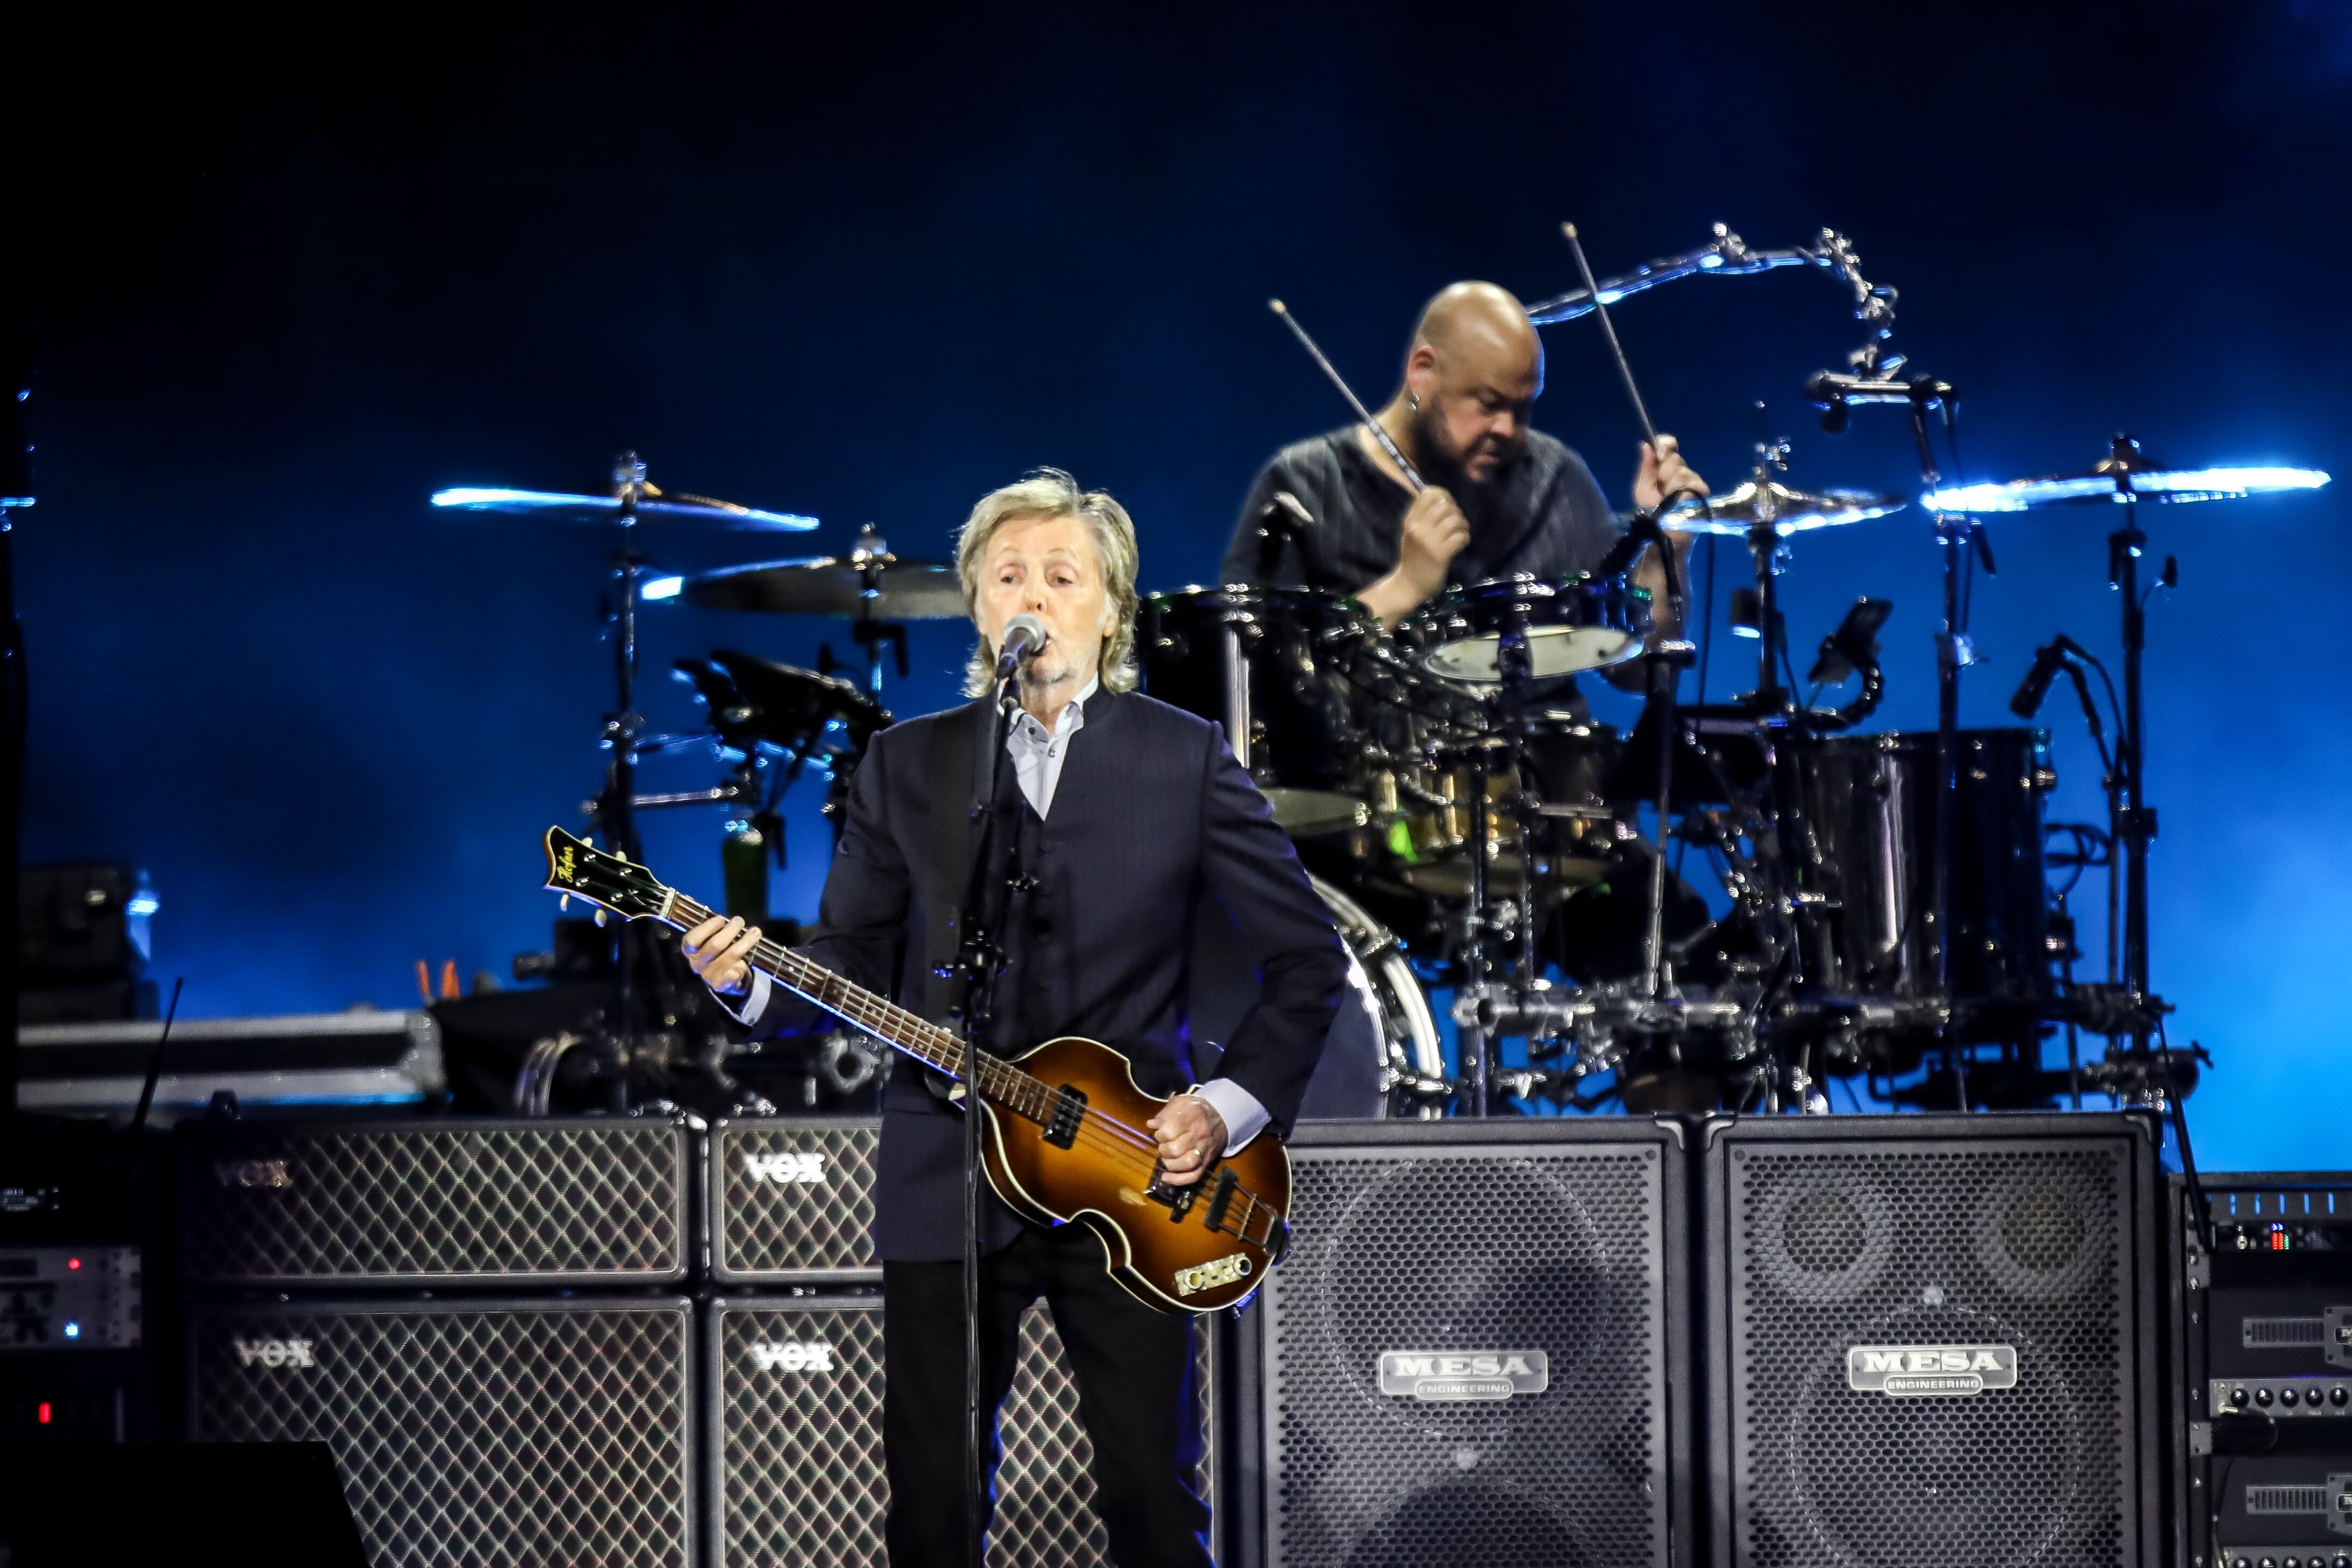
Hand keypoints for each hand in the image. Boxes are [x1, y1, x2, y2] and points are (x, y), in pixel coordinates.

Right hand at [682, 914, 762, 997]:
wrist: (726, 978)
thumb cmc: (719, 952)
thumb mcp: (713, 939)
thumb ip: (717, 930)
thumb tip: (731, 920)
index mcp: (691, 951)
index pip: (692, 940)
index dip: (707, 928)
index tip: (721, 919)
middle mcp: (697, 963)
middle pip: (714, 945)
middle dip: (730, 931)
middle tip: (740, 921)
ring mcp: (708, 975)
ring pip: (729, 956)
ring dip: (745, 942)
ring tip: (755, 932)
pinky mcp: (720, 985)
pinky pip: (732, 976)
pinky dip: (740, 969)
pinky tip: (746, 963)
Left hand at [1146, 1094, 1228, 1188]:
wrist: (1221, 1117)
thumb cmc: (1195, 1110)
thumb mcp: (1180, 1103)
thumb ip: (1164, 1113)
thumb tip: (1151, 1124)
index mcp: (1192, 1116)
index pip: (1170, 1131)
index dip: (1160, 1134)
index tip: (1159, 1133)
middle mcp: (1200, 1134)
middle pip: (1176, 1149)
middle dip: (1163, 1149)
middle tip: (1163, 1145)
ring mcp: (1204, 1150)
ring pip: (1187, 1164)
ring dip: (1170, 1164)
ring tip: (1166, 1158)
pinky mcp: (1206, 1163)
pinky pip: (1194, 1176)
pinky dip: (1178, 1180)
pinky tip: (1166, 1177)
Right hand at [1359, 486, 1471, 628]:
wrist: (1408, 586)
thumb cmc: (1412, 559)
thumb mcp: (1411, 534)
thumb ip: (1422, 517)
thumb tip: (1443, 500)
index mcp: (1410, 520)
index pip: (1428, 494)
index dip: (1444, 495)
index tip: (1448, 506)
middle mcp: (1418, 527)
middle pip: (1445, 505)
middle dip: (1456, 512)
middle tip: (1457, 524)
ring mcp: (1429, 541)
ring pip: (1455, 519)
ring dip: (1463, 525)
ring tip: (1460, 533)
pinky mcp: (1440, 554)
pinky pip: (1461, 536)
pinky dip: (1465, 538)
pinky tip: (1461, 544)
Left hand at [1633, 433, 1708, 512]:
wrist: (1662, 530)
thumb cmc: (1650, 511)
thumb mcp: (1643, 489)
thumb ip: (1645, 468)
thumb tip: (1645, 444)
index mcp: (1663, 467)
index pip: (1668, 446)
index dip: (1665, 443)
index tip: (1660, 452)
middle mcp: (1679, 470)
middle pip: (1675, 458)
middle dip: (1665, 471)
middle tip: (1660, 486)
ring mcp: (1692, 480)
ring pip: (1683, 471)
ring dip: (1672, 485)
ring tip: (1669, 499)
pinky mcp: (1701, 491)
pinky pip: (1693, 483)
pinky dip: (1683, 492)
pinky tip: (1679, 501)